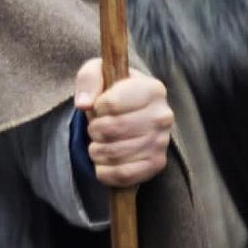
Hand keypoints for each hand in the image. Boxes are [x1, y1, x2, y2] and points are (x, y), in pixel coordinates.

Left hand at [74, 58, 172, 187]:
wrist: (130, 111)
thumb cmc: (113, 89)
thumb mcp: (98, 72)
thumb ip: (88, 79)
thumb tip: (83, 104)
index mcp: (152, 89)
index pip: (112, 103)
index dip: (96, 107)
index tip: (98, 106)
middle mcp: (163, 115)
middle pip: (113, 129)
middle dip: (94, 130)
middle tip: (94, 127)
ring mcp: (162, 142)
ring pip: (116, 153)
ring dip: (96, 151)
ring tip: (98, 143)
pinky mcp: (157, 164)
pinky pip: (124, 175)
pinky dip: (105, 172)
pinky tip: (102, 162)